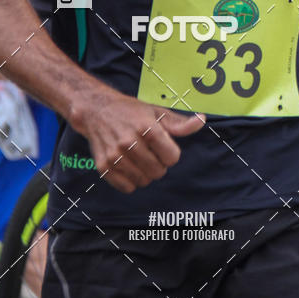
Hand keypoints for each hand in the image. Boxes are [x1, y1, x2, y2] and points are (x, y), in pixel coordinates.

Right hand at [71, 89, 205, 192]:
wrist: (97, 110)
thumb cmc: (131, 111)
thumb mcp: (157, 112)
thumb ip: (179, 123)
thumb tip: (201, 121)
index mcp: (147, 128)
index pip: (172, 158)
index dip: (170, 153)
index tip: (163, 146)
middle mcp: (130, 142)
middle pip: (158, 172)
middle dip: (159, 164)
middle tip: (150, 152)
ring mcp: (115, 156)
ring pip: (143, 181)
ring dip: (145, 173)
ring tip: (139, 158)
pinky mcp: (104, 166)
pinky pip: (127, 187)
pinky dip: (131, 181)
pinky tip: (128, 166)